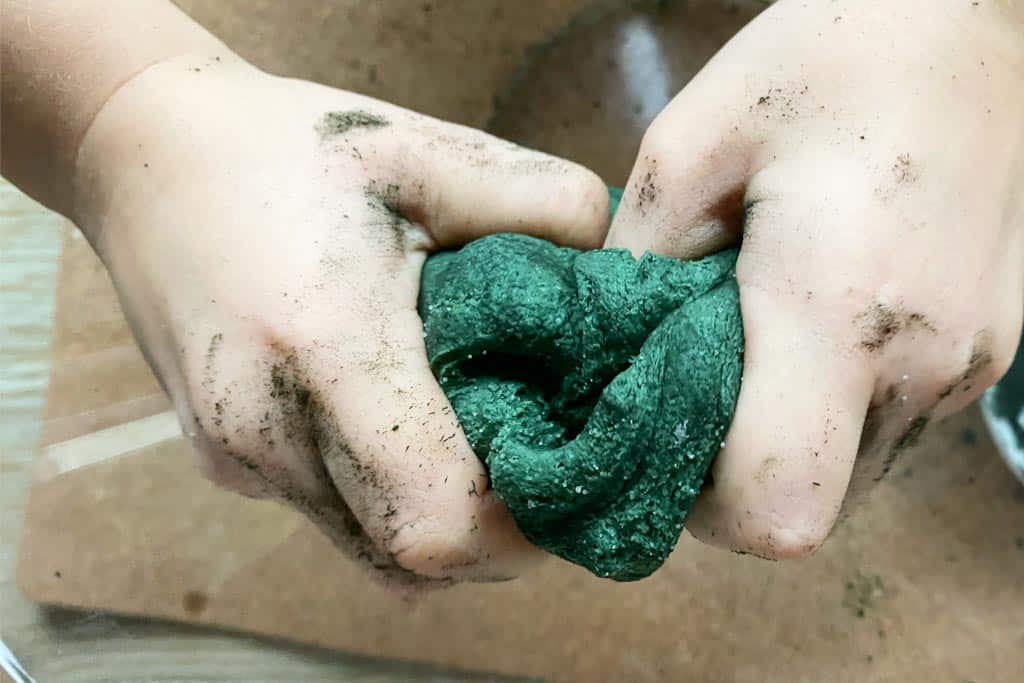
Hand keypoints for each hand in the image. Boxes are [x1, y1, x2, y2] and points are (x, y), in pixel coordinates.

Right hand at [72, 55, 608, 583]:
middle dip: (497, 536)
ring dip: (445, 523)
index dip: (520, 528)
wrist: (139, 156)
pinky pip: (330, 517)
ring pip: (371, 552)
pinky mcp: (223, 461)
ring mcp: (236, 458)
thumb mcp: (420, 151)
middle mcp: (269, 429)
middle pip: (412, 559)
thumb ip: (538, 202)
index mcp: (325, 348)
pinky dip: (390, 499)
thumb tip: (616, 268)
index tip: (570, 472)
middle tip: (547, 461)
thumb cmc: (284, 148)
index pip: (439, 520)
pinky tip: (412, 426)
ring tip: (486, 444)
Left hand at [608, 0, 1023, 558]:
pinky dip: (829, 410)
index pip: (769, 509)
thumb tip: (603, 356)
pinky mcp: (988, 360)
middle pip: (802, 510)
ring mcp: (966, 372)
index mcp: (836, 309)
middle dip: (726, 473)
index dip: (697, 498)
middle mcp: (920, 366)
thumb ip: (636, 268)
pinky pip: (884, 432)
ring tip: (749, 342)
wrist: (977, 22)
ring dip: (780, 441)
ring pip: (846, 479)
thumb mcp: (688, 147)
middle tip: (685, 382)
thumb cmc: (828, 57)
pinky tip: (805, 328)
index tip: (656, 428)